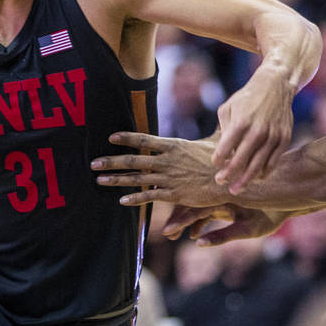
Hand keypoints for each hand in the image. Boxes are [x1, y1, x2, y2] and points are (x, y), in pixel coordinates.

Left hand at [92, 134, 226, 207]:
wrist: (232, 180)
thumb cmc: (221, 161)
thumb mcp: (207, 144)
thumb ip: (195, 140)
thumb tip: (206, 124)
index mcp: (173, 146)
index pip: (144, 139)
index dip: (126, 138)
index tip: (110, 137)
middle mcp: (168, 161)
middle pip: (134, 160)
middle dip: (111, 161)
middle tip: (93, 163)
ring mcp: (170, 178)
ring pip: (137, 179)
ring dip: (116, 180)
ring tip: (99, 180)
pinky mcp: (174, 194)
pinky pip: (150, 196)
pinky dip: (135, 199)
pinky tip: (122, 200)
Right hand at [162, 204, 290, 245]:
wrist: (285, 200)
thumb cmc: (269, 216)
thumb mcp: (247, 229)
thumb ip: (222, 236)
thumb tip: (199, 244)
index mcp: (222, 198)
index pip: (194, 208)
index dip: (179, 220)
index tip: (166, 231)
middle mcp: (218, 194)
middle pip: (190, 204)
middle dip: (177, 219)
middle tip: (167, 234)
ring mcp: (220, 198)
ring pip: (196, 207)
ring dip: (185, 220)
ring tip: (174, 235)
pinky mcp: (224, 203)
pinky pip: (206, 210)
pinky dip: (198, 221)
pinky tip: (195, 235)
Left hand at [211, 70, 293, 192]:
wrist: (276, 85)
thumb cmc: (247, 97)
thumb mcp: (228, 108)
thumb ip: (224, 129)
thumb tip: (224, 152)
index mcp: (241, 122)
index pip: (226, 148)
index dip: (219, 160)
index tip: (215, 165)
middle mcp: (258, 131)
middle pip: (241, 161)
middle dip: (229, 175)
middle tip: (220, 182)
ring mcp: (273, 136)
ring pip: (258, 165)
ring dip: (246, 179)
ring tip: (236, 189)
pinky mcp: (284, 138)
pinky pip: (274, 161)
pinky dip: (264, 172)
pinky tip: (256, 178)